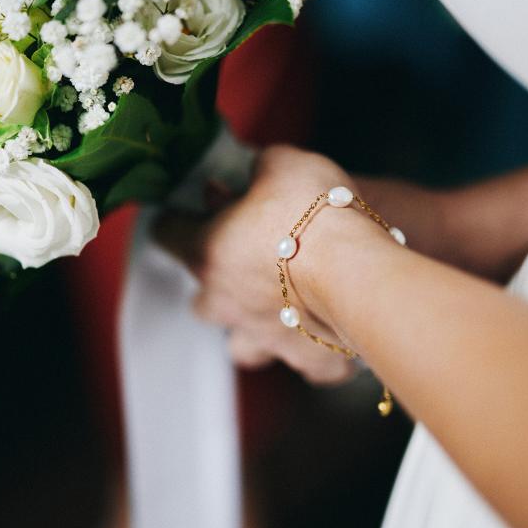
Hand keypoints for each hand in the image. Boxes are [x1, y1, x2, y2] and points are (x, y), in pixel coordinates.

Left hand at [156, 145, 361, 383]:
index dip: (181, 217)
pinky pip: (304, 363)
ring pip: (242, 344)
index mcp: (205, 252)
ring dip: (256, 326)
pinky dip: (313, 349)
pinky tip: (329, 330)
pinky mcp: (308, 360)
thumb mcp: (282, 164)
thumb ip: (260, 167)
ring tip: (285, 306)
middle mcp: (225, 303)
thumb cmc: (313, 215)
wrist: (361, 273)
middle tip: (255, 258)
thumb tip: (257, 171)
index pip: (167, 232)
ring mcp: (263, 338)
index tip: (197, 209)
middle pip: (203, 299)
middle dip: (222, 281)